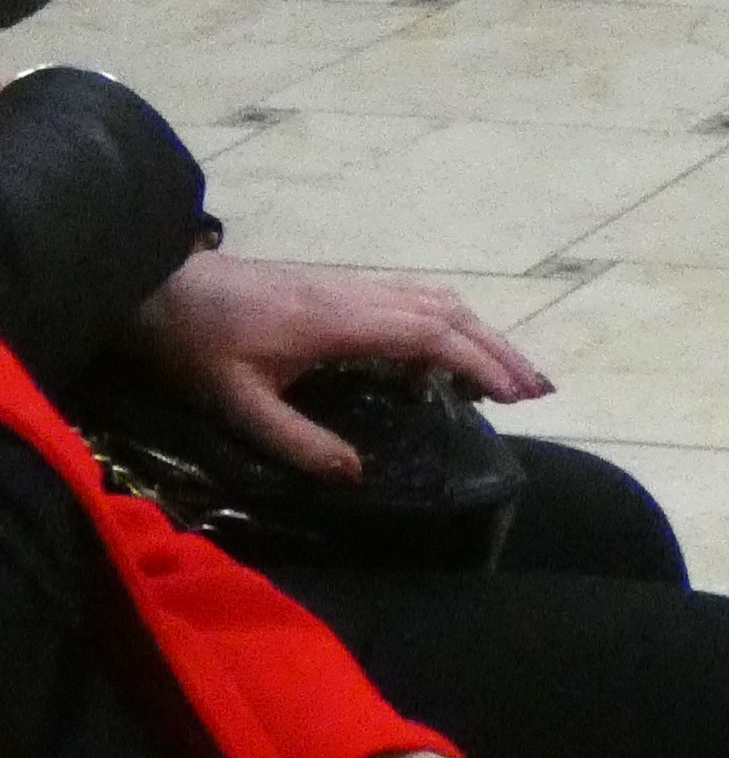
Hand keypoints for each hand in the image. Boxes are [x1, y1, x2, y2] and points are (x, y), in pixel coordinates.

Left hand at [129, 250, 548, 481]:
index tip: (515, 395)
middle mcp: (361, 294)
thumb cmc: (198, 347)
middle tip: (538, 389)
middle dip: (500, 349)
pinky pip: (417, 296)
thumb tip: (358, 473)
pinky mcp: (344, 285)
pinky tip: (448, 351)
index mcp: (343, 321)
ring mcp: (355, 284)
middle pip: (451, 312)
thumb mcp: (237, 404)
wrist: (162, 288)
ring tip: (509, 372)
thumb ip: (296, 440)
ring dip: (481, 332)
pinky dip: (451, 321)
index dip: (479, 363)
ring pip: (439, 299)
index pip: (432, 335)